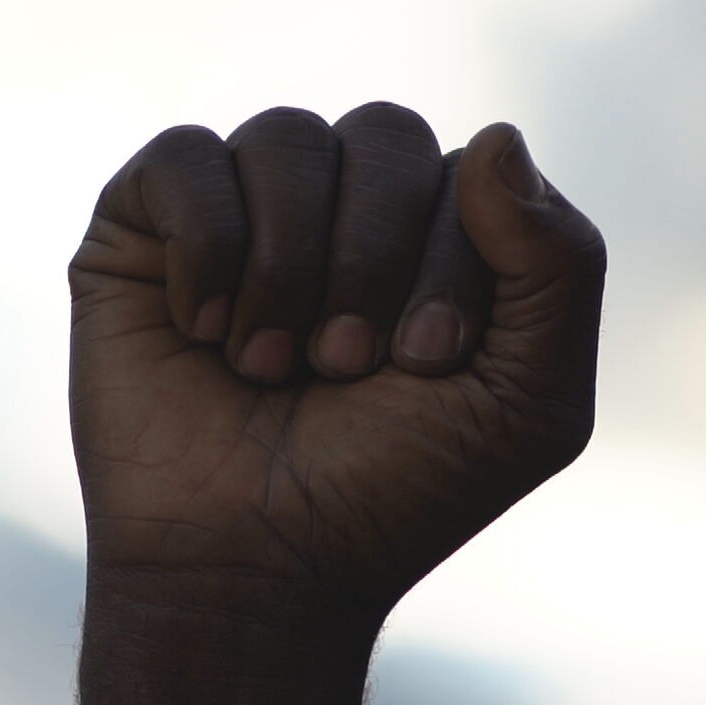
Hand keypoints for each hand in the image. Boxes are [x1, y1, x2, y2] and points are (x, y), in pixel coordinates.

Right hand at [67, 102, 605, 640]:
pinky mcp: (143, 225)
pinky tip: (204, 330)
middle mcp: (343, 203)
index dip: (450, 265)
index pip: (471, 170)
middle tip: (344, 367)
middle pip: (385, 134)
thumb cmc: (390, 492)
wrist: (251, 570)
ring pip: (287, 137)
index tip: (423, 367)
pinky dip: (207, 248)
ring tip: (270, 364)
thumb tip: (499, 134)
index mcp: (440, 231)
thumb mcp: (528, 401)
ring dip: (289, 265)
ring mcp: (244, 207)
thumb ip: (562, 265)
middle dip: (373, 260)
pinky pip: (185, 157)